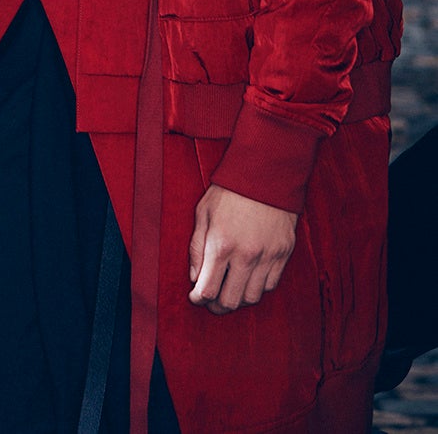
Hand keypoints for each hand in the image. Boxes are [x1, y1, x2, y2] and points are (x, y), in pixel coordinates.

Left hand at [188, 184, 296, 314]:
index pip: (208, 290)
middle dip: (217, 305)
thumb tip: (194, 276)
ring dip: (238, 298)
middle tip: (211, 300)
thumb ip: (196, 247)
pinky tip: (249, 278)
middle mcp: (246, 255)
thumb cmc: (229, 190)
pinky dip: (258, 287)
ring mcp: (268, 256)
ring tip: (230, 290)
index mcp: (221, 245)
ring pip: (253, 297)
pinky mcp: (284, 253)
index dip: (198, 299)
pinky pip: (271, 285)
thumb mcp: (203, 212)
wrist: (266, 172)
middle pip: (230, 301)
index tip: (195, 296)